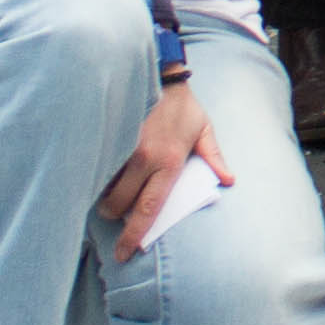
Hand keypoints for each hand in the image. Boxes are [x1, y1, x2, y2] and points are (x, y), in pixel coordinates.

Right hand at [101, 78, 229, 255]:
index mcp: (168, 162)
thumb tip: (228, 180)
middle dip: (113, 215)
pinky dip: (96, 175)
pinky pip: (97, 165)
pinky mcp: (108, 135)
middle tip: (113, 213)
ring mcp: (122, 147)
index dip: (135, 235)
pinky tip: (97, 173)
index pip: (149, 208)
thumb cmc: (182, 105)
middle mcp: (143, 158)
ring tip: (105, 193)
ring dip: (102, 195)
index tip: (125, 253)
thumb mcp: (203, 129)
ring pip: (103, 186)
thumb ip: (214, 157)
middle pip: (119, 203)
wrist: (159, 71)